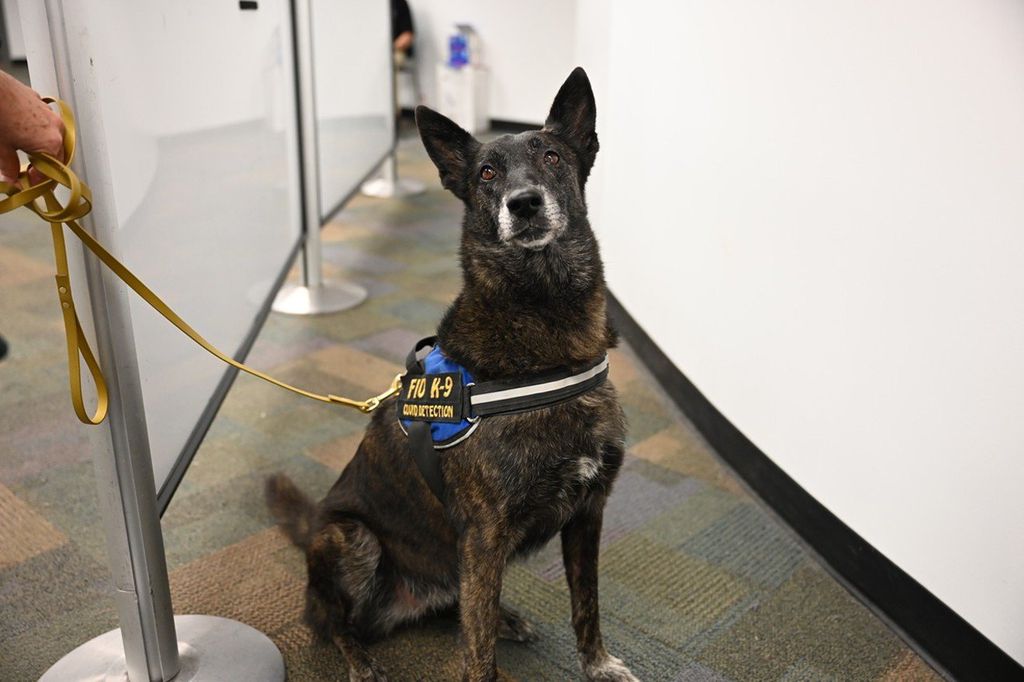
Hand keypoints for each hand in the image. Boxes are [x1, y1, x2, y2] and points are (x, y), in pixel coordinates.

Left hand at [0, 70, 64, 185]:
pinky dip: (35, 130)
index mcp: (50, 142)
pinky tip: (20, 131)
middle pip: (55, 155)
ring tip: (23, 151)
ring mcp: (48, 113)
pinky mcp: (39, 102)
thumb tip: (10, 177)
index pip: (51, 171)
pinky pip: (43, 122)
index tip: (30, 185)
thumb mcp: (1, 148)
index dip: (39, 181)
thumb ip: (8, 166)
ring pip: (51, 137)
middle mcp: (55, 128)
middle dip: (42, 165)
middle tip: (28, 172)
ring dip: (40, 147)